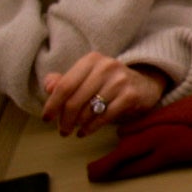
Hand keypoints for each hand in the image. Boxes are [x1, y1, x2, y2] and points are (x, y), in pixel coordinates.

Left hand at [42, 52, 167, 137]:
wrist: (145, 84)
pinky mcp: (131, 95)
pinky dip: (91, 127)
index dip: (52, 104)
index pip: (64, 85)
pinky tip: (85, 131)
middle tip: (62, 130)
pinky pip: (104, 117)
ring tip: (74, 130)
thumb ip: (64, 81)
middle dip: (65, 119)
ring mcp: (120, 80)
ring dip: (78, 125)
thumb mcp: (86, 77)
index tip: (46, 118)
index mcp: (91, 60)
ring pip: (88, 110)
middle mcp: (106, 66)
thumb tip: (49, 87)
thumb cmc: (108, 83)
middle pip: (75, 100)